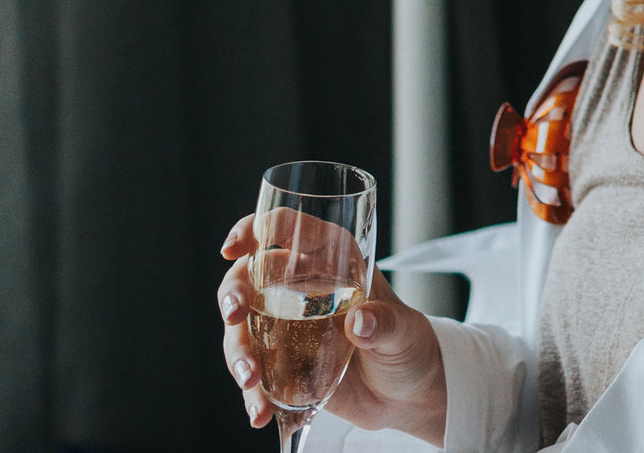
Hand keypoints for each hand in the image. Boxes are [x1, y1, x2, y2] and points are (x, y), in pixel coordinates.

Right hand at [218, 214, 448, 441]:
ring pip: (242, 328)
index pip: (287, 229)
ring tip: (251, 381)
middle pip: (249, 277)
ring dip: (237, 351)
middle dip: (233, 293)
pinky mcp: (281, 365)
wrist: (407, 394)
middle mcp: (301, 289)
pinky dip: (251, 394)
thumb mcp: (405, 331)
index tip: (234, 248)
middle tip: (235, 315)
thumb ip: (386, 324)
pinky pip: (253, 372)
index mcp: (333, 260)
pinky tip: (259, 413)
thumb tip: (360, 320)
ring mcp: (286, 328)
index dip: (255, 230)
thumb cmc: (410, 346)